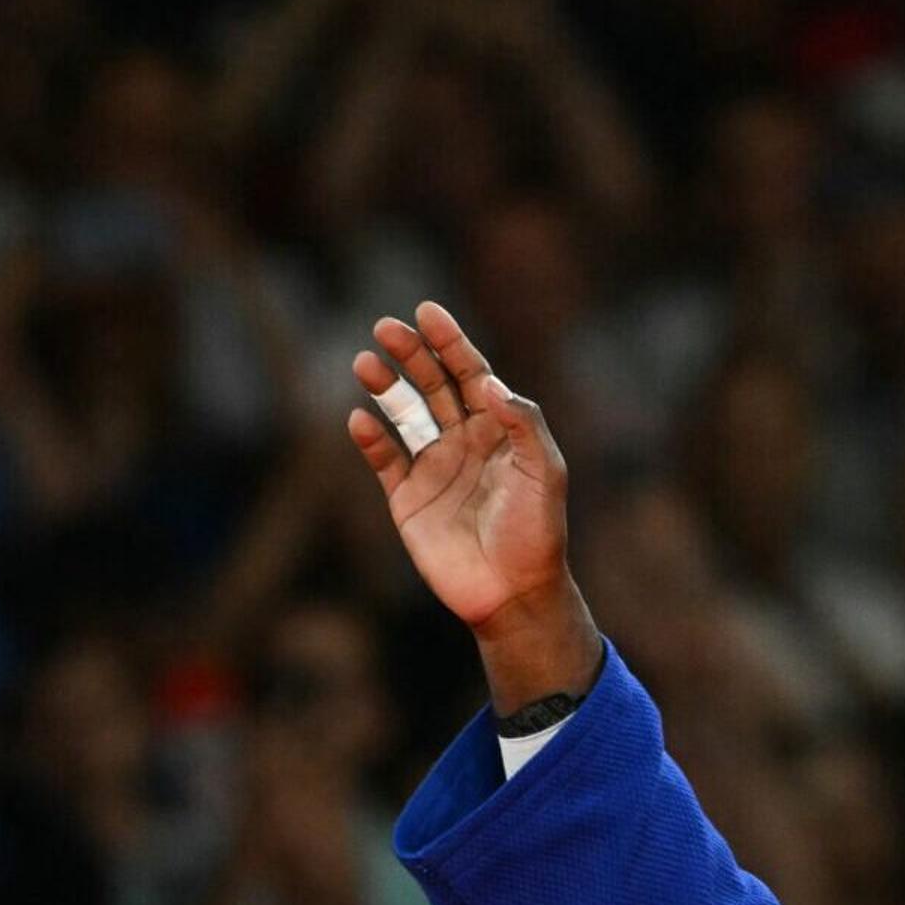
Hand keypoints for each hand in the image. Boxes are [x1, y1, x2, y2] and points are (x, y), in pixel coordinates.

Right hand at [343, 304, 567, 636]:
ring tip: (364, 362)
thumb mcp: (545, 472)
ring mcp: (434, 467)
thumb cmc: (538, 531)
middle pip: (432, 384)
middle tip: (385, 327)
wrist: (514, 592)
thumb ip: (523, 423)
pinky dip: (370, 438)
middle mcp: (464, 441)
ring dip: (384, 386)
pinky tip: (360, 419)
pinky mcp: (408, 498)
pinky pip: (384, 459)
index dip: (450, 342)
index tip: (427, 312)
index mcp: (499, 429)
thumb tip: (487, 382)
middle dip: (410, 353)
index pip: (470, 374)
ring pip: (404, 414)